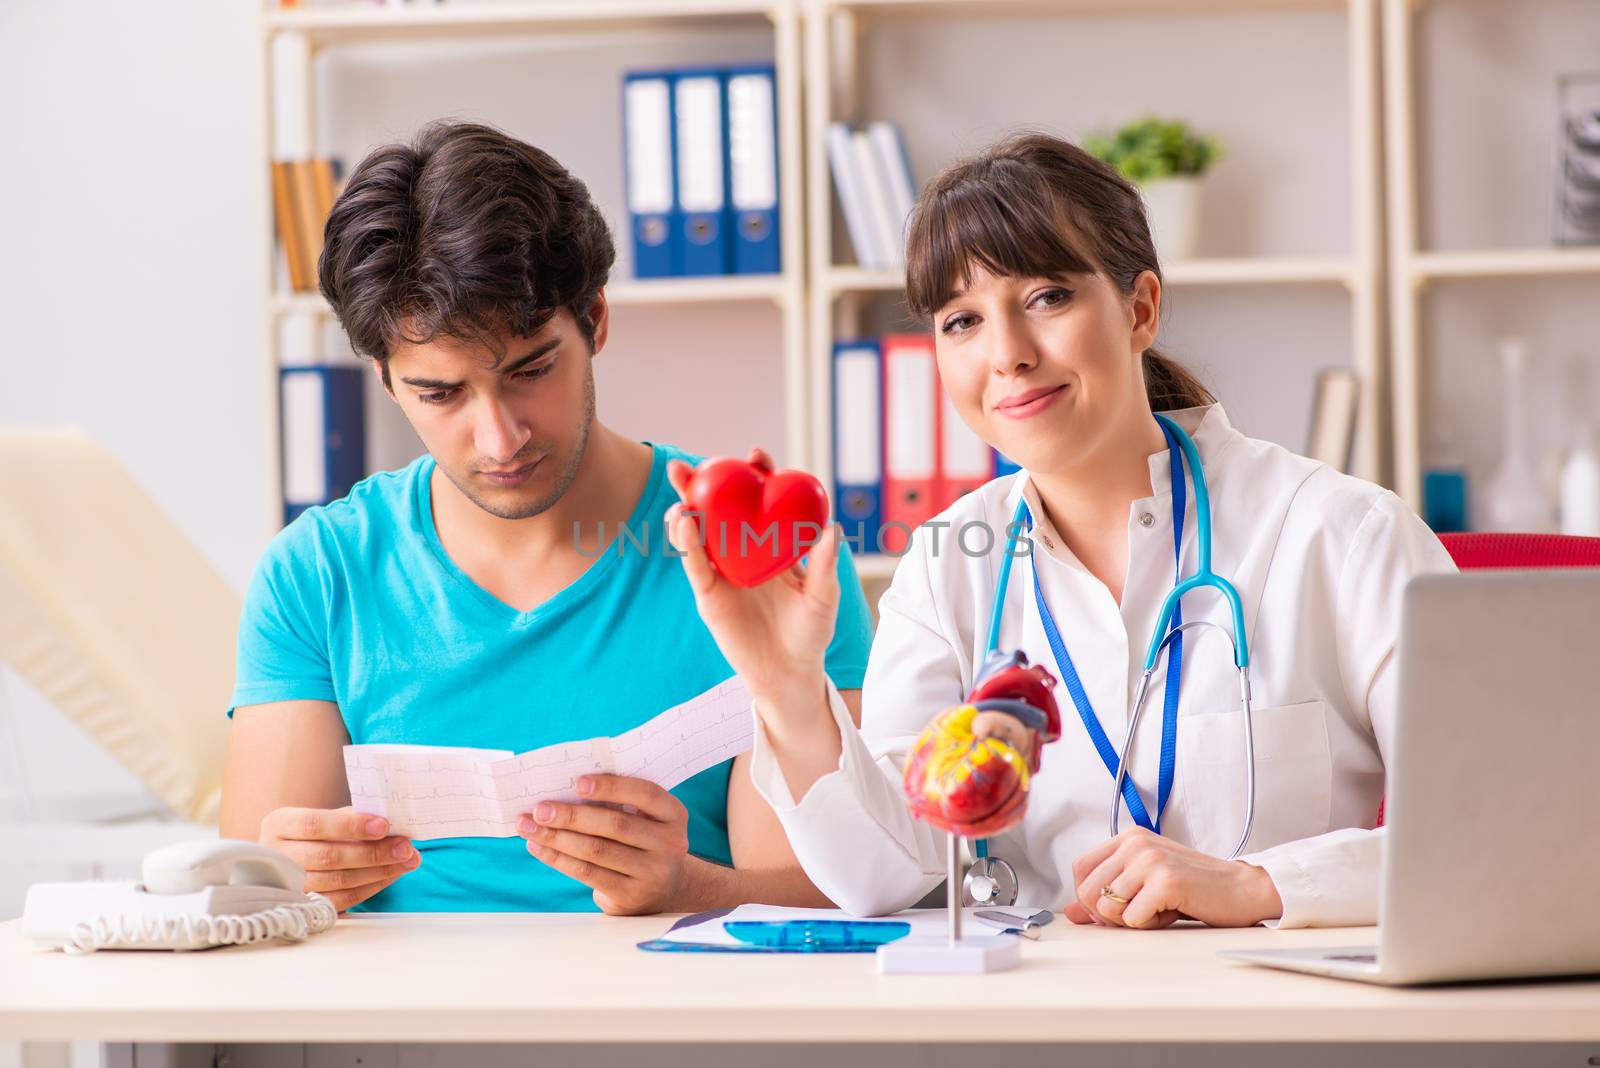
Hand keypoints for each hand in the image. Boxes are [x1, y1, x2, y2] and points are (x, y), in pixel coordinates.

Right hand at [258, 806, 419, 912]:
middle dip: (373, 852)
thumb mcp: (324, 817)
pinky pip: (341, 900)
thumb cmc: (315, 834)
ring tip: (406, 861)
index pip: (314, 824)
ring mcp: (287, 885)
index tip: (383, 826)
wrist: (291, 859)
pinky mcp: (305, 906)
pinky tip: (390, 875)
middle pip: (328, 856)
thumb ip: (353, 818)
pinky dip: (370, 887)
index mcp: (280, 824)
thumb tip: (392, 827)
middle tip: (405, 847)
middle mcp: (276, 855)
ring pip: (337, 881)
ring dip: (378, 871)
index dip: (351, 826)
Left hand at [518, 775, 689, 914]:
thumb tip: (566, 788)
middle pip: (615, 825)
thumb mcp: (647, 820)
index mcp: (673, 815)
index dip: (611, 787)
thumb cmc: (643, 842)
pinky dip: (558, 858)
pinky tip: (539, 847)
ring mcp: (652, 872)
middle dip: (572, 815)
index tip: (577, 782)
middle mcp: (669, 844)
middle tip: (540, 809)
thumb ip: (621, 804)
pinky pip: (587, 873)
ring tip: (529, 826)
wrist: (664, 890)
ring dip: (557, 837)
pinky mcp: (630, 895)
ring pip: (596, 851)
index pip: (645, 794)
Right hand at [664, 450, 839, 709]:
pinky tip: (685, 524)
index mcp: (771, 542)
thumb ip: (824, 565)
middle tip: (690, 466)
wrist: (788, 672)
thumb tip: (833, 530)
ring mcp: (722, 569)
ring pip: (698, 532)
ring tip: (683, 495)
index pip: (760, 500)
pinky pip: (694, 563)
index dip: (756, 475)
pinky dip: (687, 543)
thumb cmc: (811, 632)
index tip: (755, 456)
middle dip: (702, 483)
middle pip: (718, 509)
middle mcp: (742, 550)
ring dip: (686, 509)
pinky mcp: (708, 592)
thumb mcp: (823, 597)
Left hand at [1062, 828, 1282, 928]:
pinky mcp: (1166, 880)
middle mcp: (1135, 843)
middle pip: (1087, 892)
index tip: (1115, 906)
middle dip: (1108, 915)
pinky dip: (1148, 925)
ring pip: (1106, 907)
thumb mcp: (1143, 886)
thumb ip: (1106, 895)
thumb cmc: (1193, 888)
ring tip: (1158, 909)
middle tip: (1140, 911)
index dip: (1089, 897)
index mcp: (1128, 838)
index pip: (1079, 870)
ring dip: (1131, 920)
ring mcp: (1150, 859)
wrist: (1241, 890)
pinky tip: (1169, 912)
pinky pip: (1131, 919)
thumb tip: (1070, 913)